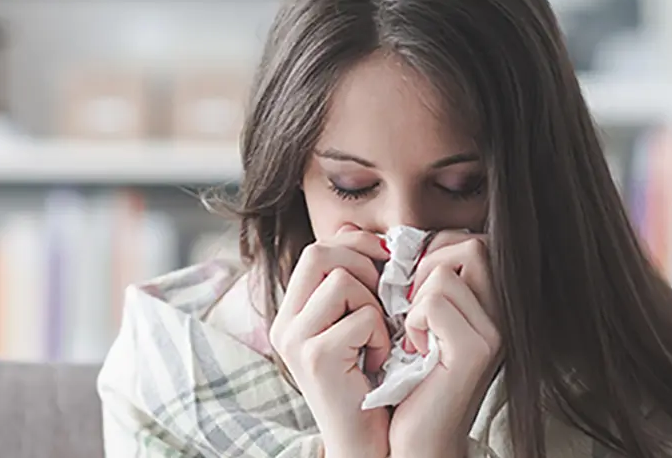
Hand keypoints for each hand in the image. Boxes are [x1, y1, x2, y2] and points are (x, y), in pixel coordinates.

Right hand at [269, 226, 392, 457]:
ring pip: (343, 280)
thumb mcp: (359, 324)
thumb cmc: (371, 381)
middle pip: (321, 252)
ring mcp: (295, 339)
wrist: (366, 441)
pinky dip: (381, 336)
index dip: (356, 245)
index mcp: (293, 311)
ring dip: (374, 304)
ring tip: (377, 337)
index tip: (386, 262)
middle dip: (364, 265)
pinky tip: (379, 360)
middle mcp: (285, 322)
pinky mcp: (315, 357)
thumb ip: (356, 283)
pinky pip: (362, 317)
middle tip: (384, 297)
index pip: (317, 247)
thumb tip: (369, 234)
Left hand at [389, 231, 502, 457]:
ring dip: (415, 301)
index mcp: (494, 302)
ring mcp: (495, 331)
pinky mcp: (476, 350)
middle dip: (426, 268)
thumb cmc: (410, 377)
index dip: (434, 254)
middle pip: (468, 245)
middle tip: (411, 309)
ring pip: (445, 272)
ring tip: (415, 334)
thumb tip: (399, 238)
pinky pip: (434, 302)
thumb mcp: (420, 318)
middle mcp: (504, 313)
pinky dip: (412, 322)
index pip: (470, 241)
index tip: (414, 293)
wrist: (417, 437)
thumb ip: (424, 279)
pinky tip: (415, 350)